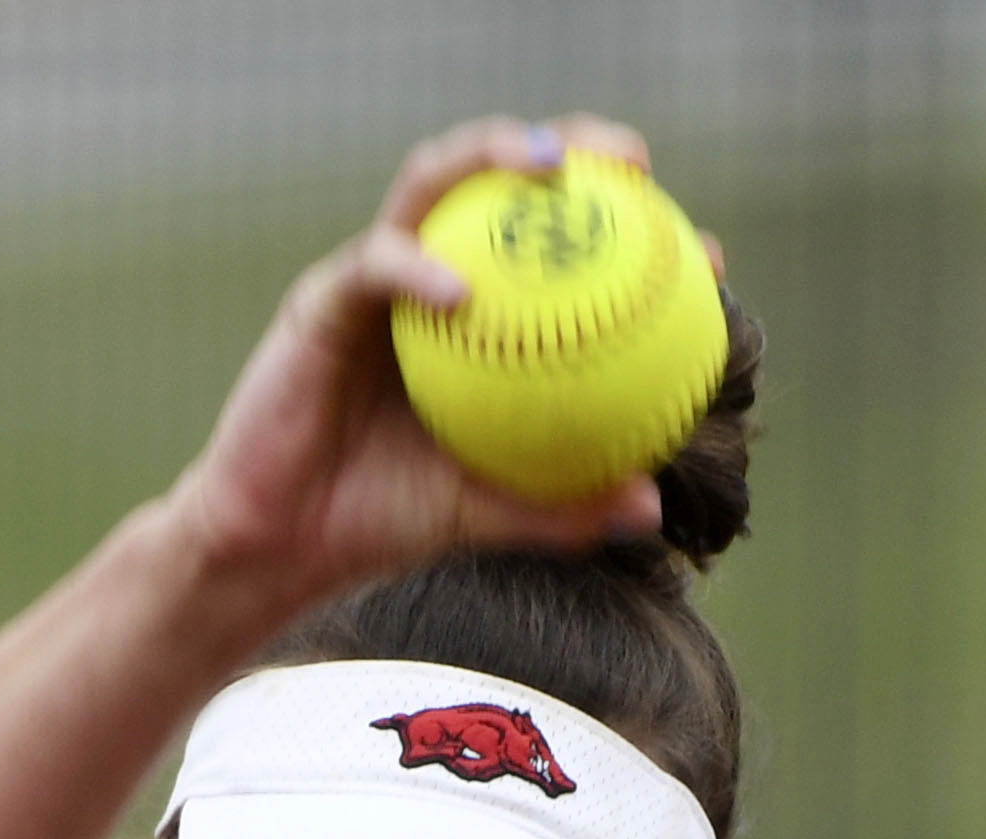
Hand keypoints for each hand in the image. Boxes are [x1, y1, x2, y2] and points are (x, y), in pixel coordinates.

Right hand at [157, 118, 673, 624]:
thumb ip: (563, 504)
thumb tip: (652, 504)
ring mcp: (375, 281)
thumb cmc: (383, 519)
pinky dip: (415, 271)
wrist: (284, 545)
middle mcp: (430, 278)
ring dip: (488, 157)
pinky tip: (459, 291)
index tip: (701, 249)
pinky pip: (374, 267)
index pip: (555, 252)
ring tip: (548, 166)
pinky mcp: (322, 301)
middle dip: (566, 147)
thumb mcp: (488, 514)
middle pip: (496, 181)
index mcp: (478, 315)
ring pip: (432, 185)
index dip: (626, 234)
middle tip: (631, 161)